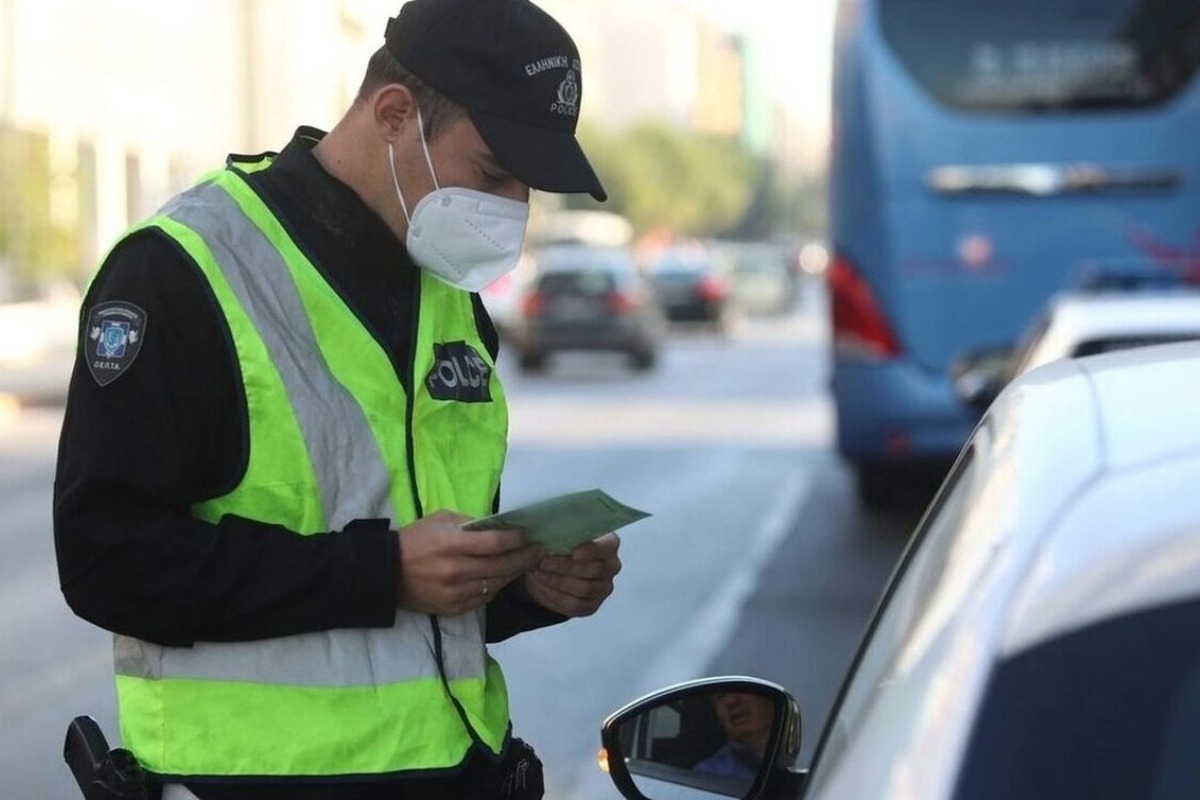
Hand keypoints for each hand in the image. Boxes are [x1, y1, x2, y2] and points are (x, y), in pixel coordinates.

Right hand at [397, 510, 542, 615]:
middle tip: (539, 551)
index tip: (529, 535)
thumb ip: (469, 523)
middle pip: (502, 566)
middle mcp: (456, 571)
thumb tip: (498, 526)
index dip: (517, 540)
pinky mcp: (453, 608)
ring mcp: (455, 593)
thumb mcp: (440, 520)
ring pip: (496, 584)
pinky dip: (496, 587)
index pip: (496, 543)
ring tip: (525, 564)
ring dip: (513, 574)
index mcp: (452, 544)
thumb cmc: (414, 540)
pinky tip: (503, 577)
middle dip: (524, 558)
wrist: (385, 573)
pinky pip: (484, 598)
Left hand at [523, 532, 621, 616]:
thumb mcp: (560, 535)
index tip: (574, 553)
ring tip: (539, 573)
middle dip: (565, 566)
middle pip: (594, 569)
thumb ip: (560, 534)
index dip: (593, 551)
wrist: (552, 569)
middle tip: (543, 562)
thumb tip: (545, 535)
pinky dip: (556, 596)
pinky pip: (575, 604)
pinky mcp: (592, 606)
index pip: (608, 547)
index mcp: (609, 544)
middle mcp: (611, 566)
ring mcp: (603, 588)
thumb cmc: (559, 546)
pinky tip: (542, 587)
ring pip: (584, 588)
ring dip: (557, 581)